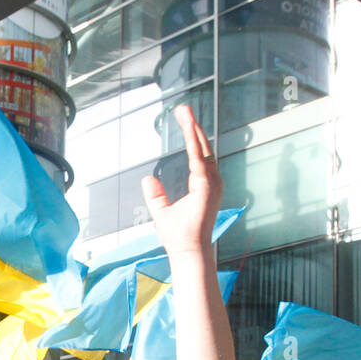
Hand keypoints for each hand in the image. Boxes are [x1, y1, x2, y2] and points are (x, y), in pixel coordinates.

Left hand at [141, 105, 221, 259]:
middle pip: (202, 146)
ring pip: (202, 148)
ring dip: (193, 129)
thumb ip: (155, 195)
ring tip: (184, 111)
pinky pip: (199, 158)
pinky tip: (188, 128)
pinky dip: (193, 142)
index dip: (191, 136)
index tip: (183, 119)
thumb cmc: (179, 236)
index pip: (198, 154)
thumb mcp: (161, 210)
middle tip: (182, 108)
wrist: (187, 251)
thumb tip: (148, 179)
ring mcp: (212, 183)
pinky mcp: (207, 186)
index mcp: (203, 184)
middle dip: (192, 126)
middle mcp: (211, 181)